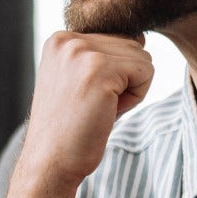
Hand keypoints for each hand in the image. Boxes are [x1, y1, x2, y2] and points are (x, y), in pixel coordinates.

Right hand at [19, 30, 153, 188]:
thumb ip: (103, 55)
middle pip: (133, 45)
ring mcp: (82, 51)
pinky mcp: (98, 69)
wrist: (50, 161)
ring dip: (132, 88)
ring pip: (142, 57)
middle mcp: (68, 39)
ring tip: (100, 108)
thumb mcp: (82, 80)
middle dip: (126, 79)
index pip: (117, 38)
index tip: (88, 96)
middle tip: (97, 106)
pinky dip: (137, 96)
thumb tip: (140, 36)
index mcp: (61, 39)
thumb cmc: (72, 128)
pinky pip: (147, 71)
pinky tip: (109, 110)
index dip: (115, 74)